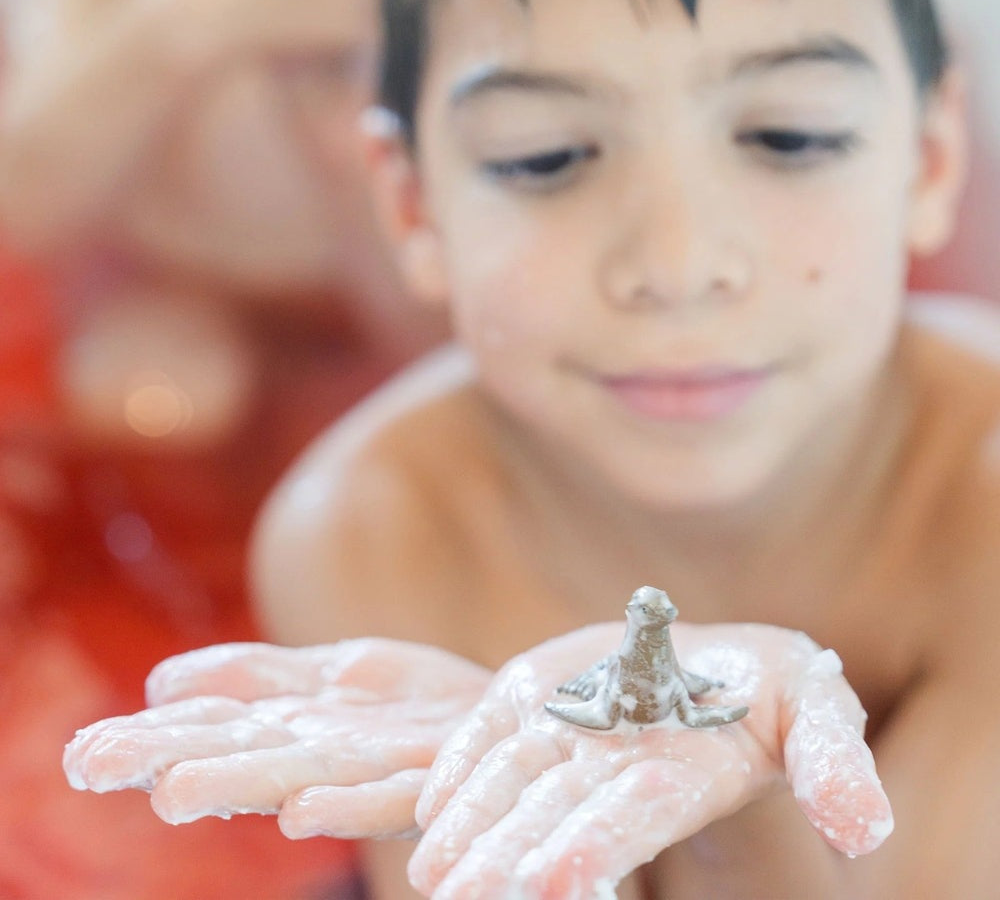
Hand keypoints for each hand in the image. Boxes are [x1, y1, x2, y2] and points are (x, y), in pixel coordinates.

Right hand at [63, 639, 489, 839]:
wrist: (508, 716)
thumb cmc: (412, 706)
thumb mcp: (330, 674)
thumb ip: (253, 677)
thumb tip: (162, 683)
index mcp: (296, 728)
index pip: (212, 728)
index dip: (148, 739)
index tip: (82, 753)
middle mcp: (327, 754)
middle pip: (243, 755)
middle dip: (174, 760)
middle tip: (97, 765)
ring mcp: (381, 767)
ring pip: (303, 775)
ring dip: (242, 783)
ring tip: (178, 789)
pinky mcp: (437, 770)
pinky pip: (391, 791)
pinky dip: (347, 803)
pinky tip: (303, 807)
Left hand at [408, 622, 892, 897]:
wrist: (710, 665)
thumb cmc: (776, 697)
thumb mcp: (818, 711)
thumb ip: (833, 761)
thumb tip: (864, 827)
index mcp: (675, 778)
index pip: (630, 823)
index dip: (596, 850)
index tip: (554, 882)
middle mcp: (611, 769)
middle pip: (554, 820)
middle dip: (510, 861)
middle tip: (465, 895)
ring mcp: (565, 736)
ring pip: (511, 791)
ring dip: (471, 832)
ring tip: (434, 874)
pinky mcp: (531, 700)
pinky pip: (487, 740)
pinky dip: (458, 772)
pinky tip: (428, 810)